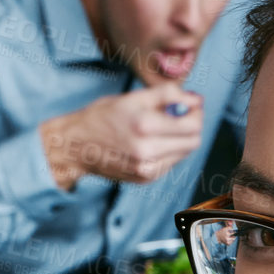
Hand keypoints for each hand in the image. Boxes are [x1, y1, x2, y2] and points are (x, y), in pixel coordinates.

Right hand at [41, 86, 203, 188]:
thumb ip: (166, 95)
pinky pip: (171, 162)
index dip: (196, 111)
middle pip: (193, 141)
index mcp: (144, 125)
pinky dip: (168, 150)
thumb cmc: (102, 117)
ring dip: (180, 138)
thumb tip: (195, 99)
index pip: (192, 124)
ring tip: (162, 127)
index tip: (190, 103)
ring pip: (184, 152)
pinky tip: (152, 142)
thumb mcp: (132, 97)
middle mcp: (147, 151)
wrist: (77, 147)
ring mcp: (147, 169)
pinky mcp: (146, 178)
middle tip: (180, 114)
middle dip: (192, 125)